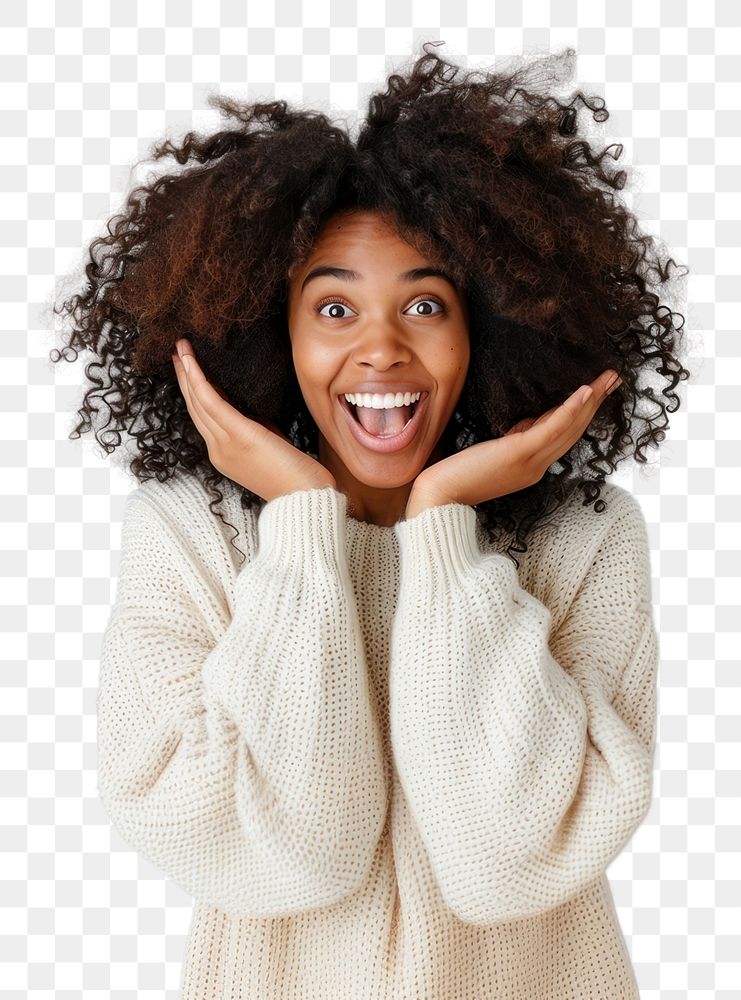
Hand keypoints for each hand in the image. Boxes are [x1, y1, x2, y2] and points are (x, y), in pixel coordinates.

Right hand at [172, 339, 336, 501]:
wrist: (305, 496)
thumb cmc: (293, 472)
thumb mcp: (266, 444)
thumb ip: (253, 426)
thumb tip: (248, 405)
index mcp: (223, 454)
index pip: (202, 417)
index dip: (191, 390)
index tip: (185, 366)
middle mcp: (218, 450)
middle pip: (195, 407)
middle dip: (183, 376)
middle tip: (176, 349)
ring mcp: (226, 445)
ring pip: (199, 402)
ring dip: (187, 372)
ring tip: (181, 347)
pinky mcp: (240, 436)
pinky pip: (212, 404)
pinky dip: (200, 382)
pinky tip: (192, 364)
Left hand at [406, 369, 622, 517]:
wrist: (439, 497)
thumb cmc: (457, 474)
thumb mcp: (494, 451)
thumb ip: (515, 438)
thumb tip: (530, 420)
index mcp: (532, 467)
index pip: (562, 435)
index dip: (582, 412)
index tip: (595, 390)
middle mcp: (537, 466)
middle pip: (573, 430)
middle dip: (595, 403)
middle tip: (613, 378)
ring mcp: (530, 462)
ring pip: (569, 428)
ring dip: (591, 401)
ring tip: (607, 379)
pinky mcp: (519, 454)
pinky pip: (551, 429)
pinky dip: (570, 410)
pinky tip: (584, 392)